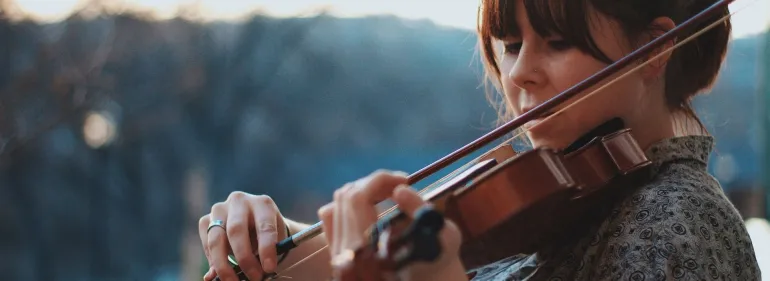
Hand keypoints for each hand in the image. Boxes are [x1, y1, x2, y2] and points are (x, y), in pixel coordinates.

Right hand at [198, 192, 287, 280]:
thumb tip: (250, 274)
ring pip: (216, 238)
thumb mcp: (273, 241)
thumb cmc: (267, 235)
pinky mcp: (206, 219)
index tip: (270, 268)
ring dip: (223, 264)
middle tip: (254, 277)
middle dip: (244, 258)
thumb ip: (264, 254)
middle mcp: (239, 201)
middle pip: (236, 230)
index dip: (267, 249)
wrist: (254, 223)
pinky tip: (220, 272)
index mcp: (263, 204)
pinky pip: (206, 242)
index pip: (265, 226)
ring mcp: (220, 209)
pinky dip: (212, 260)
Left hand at [317, 170, 465, 280]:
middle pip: (346, 197)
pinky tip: (371, 205)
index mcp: (363, 248)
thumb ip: (419, 211)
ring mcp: (337, 254)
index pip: (358, 197)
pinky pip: (332, 219)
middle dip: (373, 183)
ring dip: (363, 191)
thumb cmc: (432, 267)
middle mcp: (344, 251)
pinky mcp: (338, 255)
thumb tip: (399, 190)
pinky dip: (350, 204)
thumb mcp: (440, 240)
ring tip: (388, 192)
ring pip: (337, 205)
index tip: (405, 180)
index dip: (381, 180)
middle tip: (399, 184)